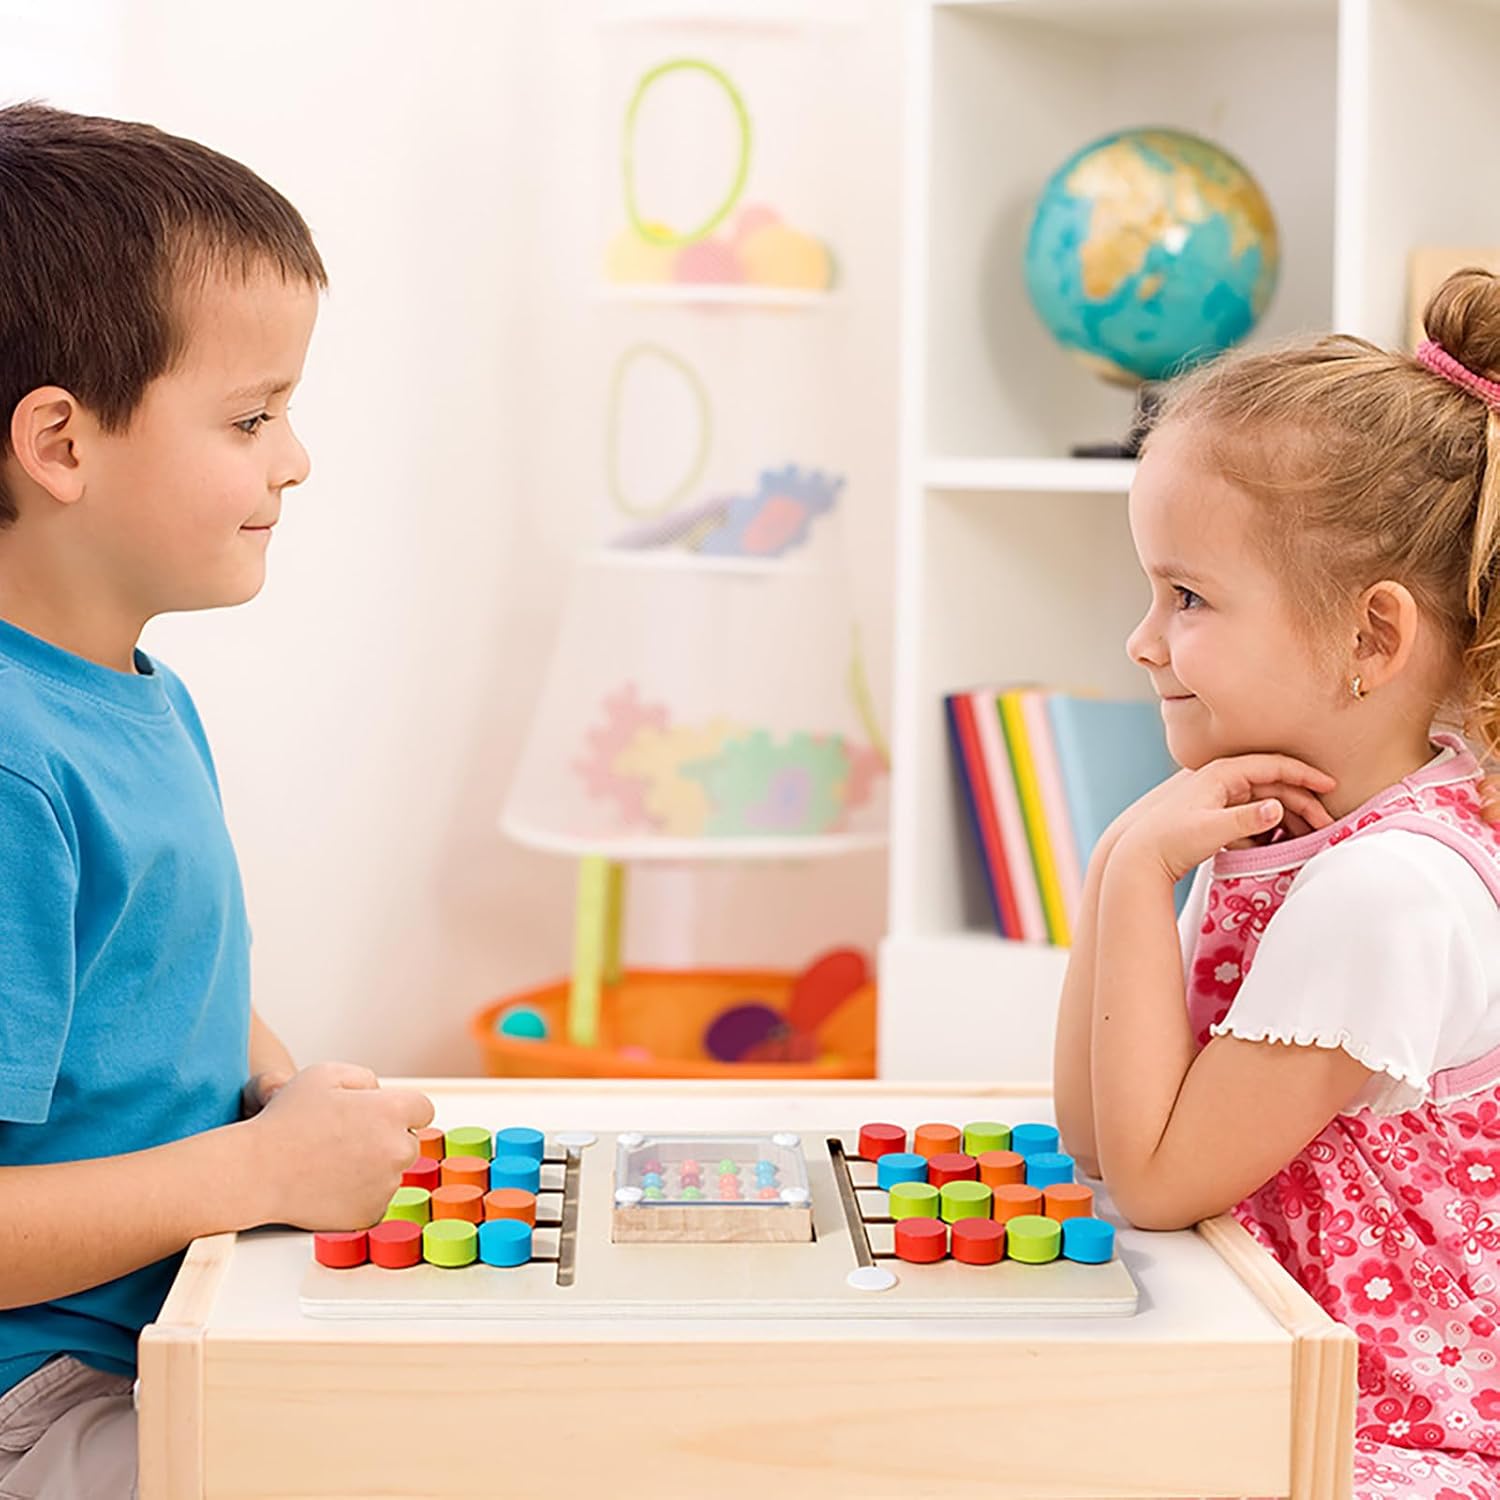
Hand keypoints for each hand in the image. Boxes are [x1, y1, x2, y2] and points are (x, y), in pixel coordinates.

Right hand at [243, 1061, 435, 1230]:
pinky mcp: (370, 1214)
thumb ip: (364, 1078)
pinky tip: (330, 1185)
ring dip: (374, 1169)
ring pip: (393, 1174)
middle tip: (348, 1141)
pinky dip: (361, 1195)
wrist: (256, 1172)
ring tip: (331, 1163)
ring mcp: (386, 1186)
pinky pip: (376, 1200)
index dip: (400, 1111)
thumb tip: (381, 1094)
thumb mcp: (325, 1074)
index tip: (379, 1117)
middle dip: (388, 1140)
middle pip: (409, 1143)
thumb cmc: (287, 1121)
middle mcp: (397, 1150)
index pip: (422, 1109)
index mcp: (392, 1112)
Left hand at [1110, 753, 1336, 884]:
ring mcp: (1217, 795)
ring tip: (1308, 837)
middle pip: (1273, 783)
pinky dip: (1267, 827)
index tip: (1330, 787)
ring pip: (1263, 800)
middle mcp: (1220, 779)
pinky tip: (1278, 844)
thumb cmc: (1171, 841)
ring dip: (1287, 816)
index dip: (1305, 775)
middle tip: (1325, 824)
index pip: (1273, 765)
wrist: (1138, 855)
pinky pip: (1249, 815)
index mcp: (1221, 774)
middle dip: (1302, 801)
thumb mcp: (1211, 831)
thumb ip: (1246, 820)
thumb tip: (1278, 809)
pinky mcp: (1213, 814)